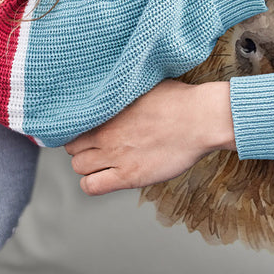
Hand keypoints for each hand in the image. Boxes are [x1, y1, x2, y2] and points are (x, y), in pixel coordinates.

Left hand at [63, 80, 234, 195]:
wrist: (200, 120)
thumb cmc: (179, 101)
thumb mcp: (143, 86)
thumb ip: (122, 93)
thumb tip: (116, 89)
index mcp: (107, 110)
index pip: (72, 124)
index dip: (80, 129)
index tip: (90, 131)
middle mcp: (105, 133)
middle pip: (72, 147)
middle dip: (83, 148)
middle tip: (99, 147)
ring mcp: (115, 156)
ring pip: (78, 167)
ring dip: (88, 166)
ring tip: (105, 163)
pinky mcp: (128, 176)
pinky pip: (91, 186)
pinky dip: (93, 184)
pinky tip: (106, 178)